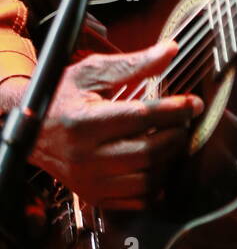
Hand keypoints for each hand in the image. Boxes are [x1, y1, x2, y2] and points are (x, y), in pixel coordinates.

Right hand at [22, 39, 202, 208]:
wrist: (32, 130)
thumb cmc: (62, 96)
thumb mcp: (93, 72)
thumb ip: (134, 64)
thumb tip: (170, 50)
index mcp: (85, 121)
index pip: (142, 117)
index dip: (175, 110)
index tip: (193, 103)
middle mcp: (85, 156)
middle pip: (148, 151)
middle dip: (176, 135)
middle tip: (185, 121)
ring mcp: (89, 180)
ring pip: (146, 179)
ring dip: (169, 160)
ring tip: (172, 139)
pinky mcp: (93, 195)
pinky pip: (136, 199)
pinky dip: (156, 183)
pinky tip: (158, 163)